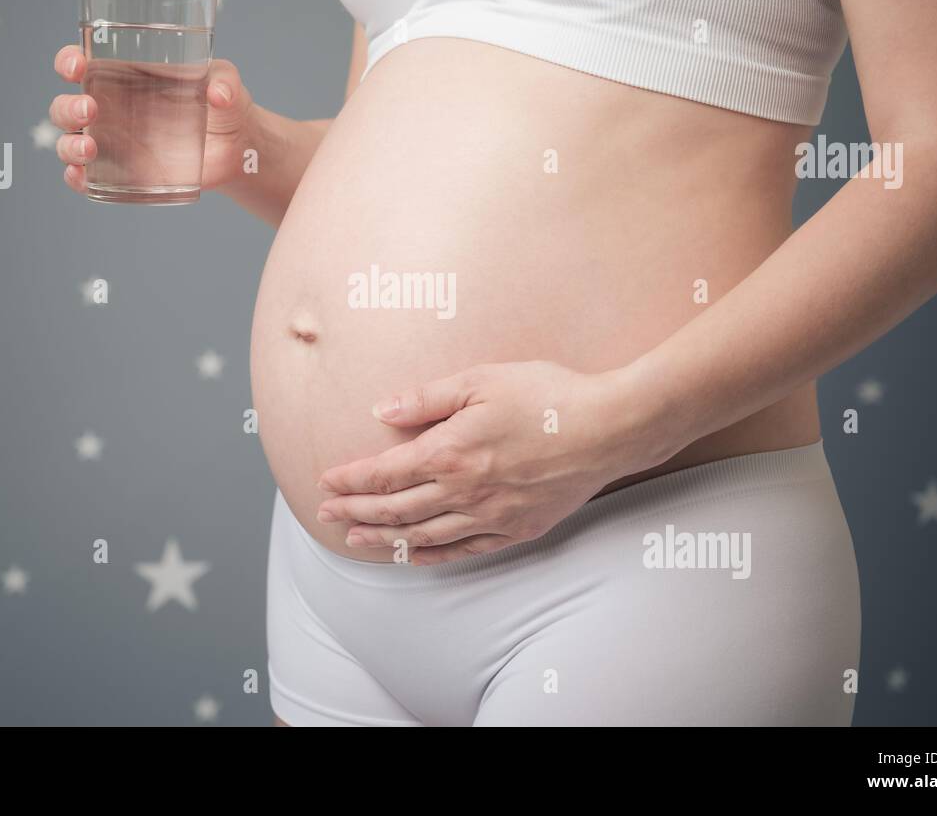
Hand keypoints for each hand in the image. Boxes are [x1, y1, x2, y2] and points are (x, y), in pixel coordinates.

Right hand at [49, 45, 253, 194]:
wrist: (236, 147)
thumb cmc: (224, 105)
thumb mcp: (227, 83)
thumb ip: (224, 82)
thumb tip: (219, 95)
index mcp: (124, 77)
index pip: (80, 64)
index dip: (68, 62)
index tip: (76, 65)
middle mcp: (110, 109)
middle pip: (66, 106)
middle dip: (67, 107)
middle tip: (90, 109)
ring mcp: (113, 143)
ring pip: (70, 142)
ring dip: (69, 145)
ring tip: (90, 148)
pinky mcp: (123, 173)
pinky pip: (87, 178)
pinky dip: (77, 178)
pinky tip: (82, 177)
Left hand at [316, 361, 671, 564]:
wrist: (611, 427)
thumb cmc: (548, 395)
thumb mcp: (481, 380)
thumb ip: (427, 398)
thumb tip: (382, 410)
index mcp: (450, 453)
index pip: (384, 474)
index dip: (351, 481)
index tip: (326, 483)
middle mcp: (465, 492)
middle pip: (396, 510)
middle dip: (355, 513)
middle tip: (326, 515)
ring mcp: (492, 516)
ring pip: (424, 536)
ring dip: (385, 539)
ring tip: (357, 541)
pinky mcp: (519, 529)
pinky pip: (465, 551)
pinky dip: (432, 555)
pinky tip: (415, 555)